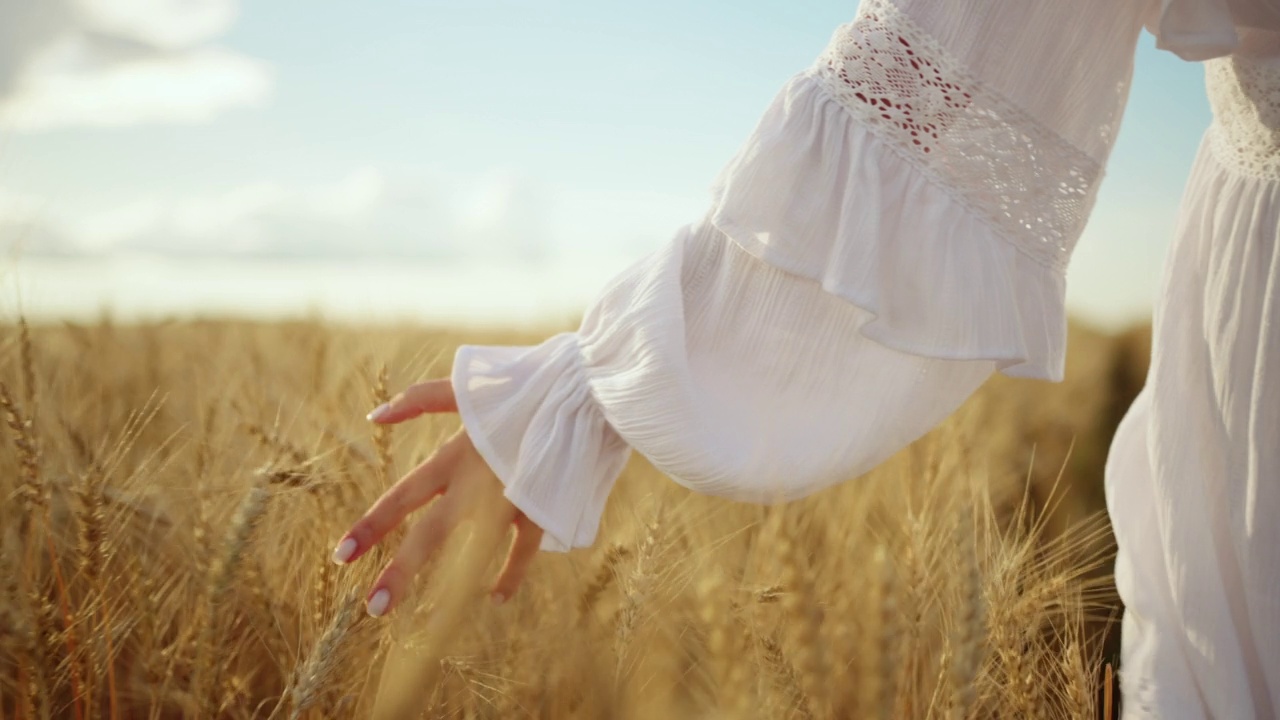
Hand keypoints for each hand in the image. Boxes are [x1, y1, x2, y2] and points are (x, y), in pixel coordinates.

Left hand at [330, 379, 542, 616]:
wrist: (583, 393)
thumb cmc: (525, 386)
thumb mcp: (469, 388)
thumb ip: (421, 400)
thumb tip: (372, 415)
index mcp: (455, 456)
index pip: (402, 496)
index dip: (372, 525)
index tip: (341, 555)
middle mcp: (477, 484)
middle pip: (430, 533)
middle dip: (399, 571)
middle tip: (373, 607)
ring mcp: (511, 500)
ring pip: (475, 551)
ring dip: (451, 588)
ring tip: (426, 622)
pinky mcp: (543, 508)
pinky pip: (525, 550)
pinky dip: (512, 574)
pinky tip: (495, 598)